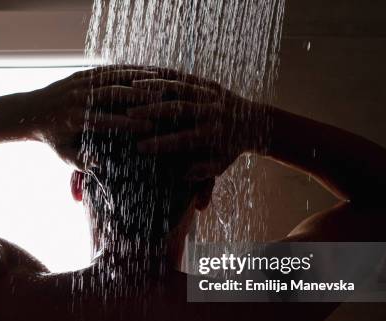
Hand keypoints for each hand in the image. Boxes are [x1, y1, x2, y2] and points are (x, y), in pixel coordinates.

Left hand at [31, 65, 165, 168]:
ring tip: (161, 83)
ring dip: (138, 79)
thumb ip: (82, 162)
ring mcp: (80, 82)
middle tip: (162, 101)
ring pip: (113, 77)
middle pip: (113, 94)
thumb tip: (100, 164)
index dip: (129, 124)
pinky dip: (129, 70)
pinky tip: (147, 72)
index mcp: (74, 119)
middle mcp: (77, 97)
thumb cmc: (51, 138)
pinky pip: (108, 70)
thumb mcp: (64, 155)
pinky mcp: (82, 74)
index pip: (106, 120)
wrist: (30, 112)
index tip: (149, 128)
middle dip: (139, 97)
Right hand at [127, 78, 257, 179]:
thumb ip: (203, 174)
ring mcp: (212, 94)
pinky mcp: (209, 83)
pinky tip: (144, 76)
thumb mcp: (220, 166)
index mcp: (216, 134)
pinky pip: (184, 76)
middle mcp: (214, 112)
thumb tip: (183, 179)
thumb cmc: (230, 150)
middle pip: (181, 109)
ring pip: (182, 87)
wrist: (256, 123)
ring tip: (131, 90)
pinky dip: (163, 76)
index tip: (140, 148)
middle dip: (154, 111)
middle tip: (129, 115)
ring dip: (155, 87)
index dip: (163, 143)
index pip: (186, 139)